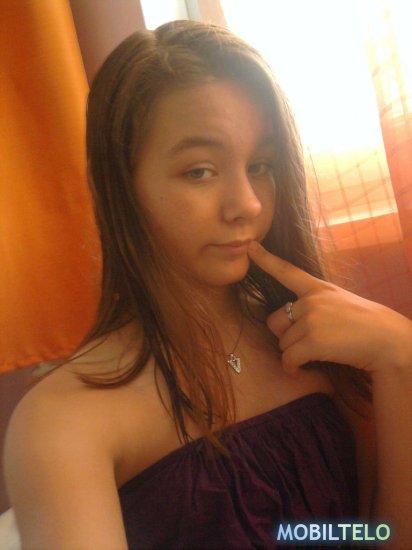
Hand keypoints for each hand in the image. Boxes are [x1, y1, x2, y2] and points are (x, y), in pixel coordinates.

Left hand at [247, 241, 411, 376]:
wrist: (387, 340)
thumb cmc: (365, 325)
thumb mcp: (339, 303)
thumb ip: (314, 305)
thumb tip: (289, 322)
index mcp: (317, 288)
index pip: (287, 271)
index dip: (266, 259)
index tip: (249, 247)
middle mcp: (310, 301)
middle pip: (275, 322)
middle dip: (284, 336)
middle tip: (304, 343)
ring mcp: (311, 319)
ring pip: (282, 343)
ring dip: (292, 354)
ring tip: (313, 356)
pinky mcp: (312, 340)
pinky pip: (288, 358)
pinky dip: (291, 368)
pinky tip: (300, 370)